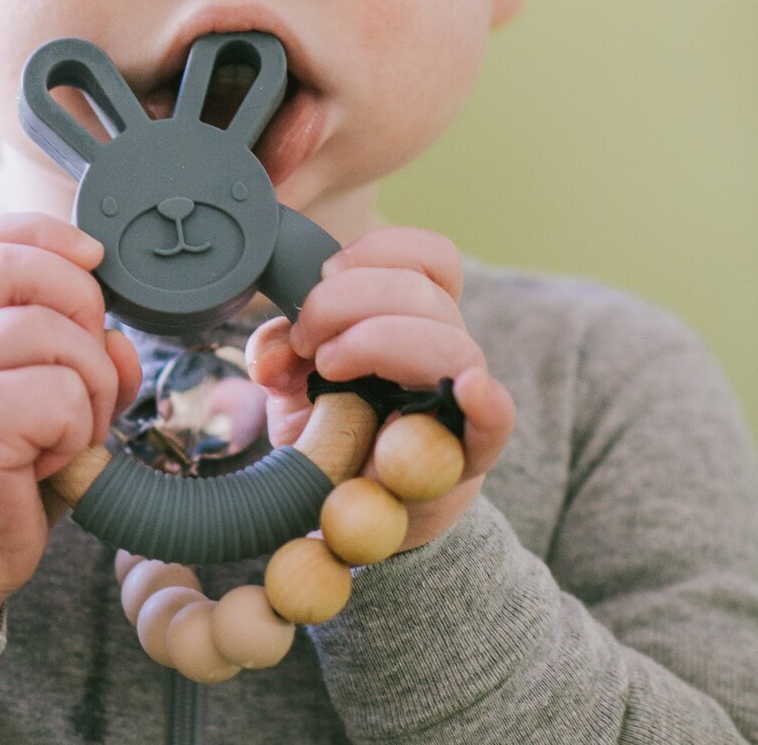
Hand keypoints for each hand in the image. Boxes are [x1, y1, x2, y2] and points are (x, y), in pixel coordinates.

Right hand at [0, 214, 140, 624]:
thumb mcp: (28, 407)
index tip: (93, 254)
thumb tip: (122, 341)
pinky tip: (47, 465)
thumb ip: (74, 363)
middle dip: (86, 310)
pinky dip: (76, 432)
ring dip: (91, 390)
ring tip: (67, 437)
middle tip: (88, 374)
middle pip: (27, 272)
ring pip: (59, 337)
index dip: (46, 233)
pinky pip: (60, 395)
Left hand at [247, 225, 513, 551]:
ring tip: (328, 367)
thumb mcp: (294, 382)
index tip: (324, 271)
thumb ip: (280, 352)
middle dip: (347, 299)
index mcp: (412, 317)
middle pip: (424, 293)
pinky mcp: (469, 455)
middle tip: (306, 338)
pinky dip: (486, 402)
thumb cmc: (331, 432)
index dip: (379, 250)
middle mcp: (445, 348)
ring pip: (450, 343)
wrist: (346, 516)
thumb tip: (272, 356)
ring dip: (379, 340)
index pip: (428, 257)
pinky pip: (496, 423)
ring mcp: (461, 400)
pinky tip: (469, 390)